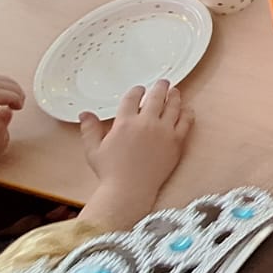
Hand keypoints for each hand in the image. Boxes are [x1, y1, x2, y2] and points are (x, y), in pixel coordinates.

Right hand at [78, 80, 192, 208]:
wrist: (130, 190)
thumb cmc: (110, 172)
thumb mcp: (93, 150)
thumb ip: (90, 129)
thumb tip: (85, 113)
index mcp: (125, 122)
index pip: (133, 98)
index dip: (137, 91)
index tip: (140, 89)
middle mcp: (146, 123)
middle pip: (156, 97)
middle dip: (160, 87)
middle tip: (163, 82)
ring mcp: (164, 132)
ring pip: (173, 106)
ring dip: (175, 97)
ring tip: (176, 92)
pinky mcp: (177, 142)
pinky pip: (186, 122)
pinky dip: (187, 113)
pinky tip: (187, 110)